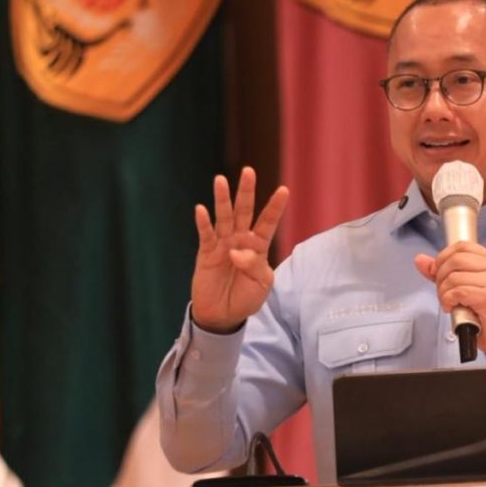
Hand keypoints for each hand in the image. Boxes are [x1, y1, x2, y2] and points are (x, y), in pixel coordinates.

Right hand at [190, 166, 288, 332]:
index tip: (284, 190)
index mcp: (259, 246)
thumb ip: (253, 265)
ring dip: (222, 200)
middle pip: (244, 211)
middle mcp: (241, 240)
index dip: (275, 207)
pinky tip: (201, 209)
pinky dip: (203, 223)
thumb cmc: (246, 297)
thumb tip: (235, 251)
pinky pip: (205, 235)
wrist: (223, 315)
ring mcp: (222, 244)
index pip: (268, 222)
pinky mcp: (206, 253)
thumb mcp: (261, 284)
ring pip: (223, 217)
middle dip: (246, 192)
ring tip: (221, 180)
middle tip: (248, 171)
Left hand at [414, 241, 485, 354]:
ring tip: (449, 302)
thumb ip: (441, 271)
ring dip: (443, 293)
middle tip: (444, 292)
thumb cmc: (482, 310)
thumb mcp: (461, 285)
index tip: (438, 273)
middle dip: (441, 277)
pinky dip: (448, 301)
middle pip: (455, 260)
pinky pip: (457, 292)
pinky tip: (453, 308)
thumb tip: (420, 260)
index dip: (443, 257)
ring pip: (453, 278)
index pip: (461, 246)